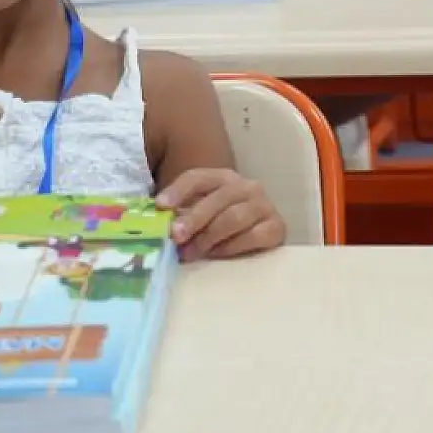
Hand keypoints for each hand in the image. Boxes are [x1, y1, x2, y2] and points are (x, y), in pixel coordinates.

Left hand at [155, 168, 285, 260]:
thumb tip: (155, 224)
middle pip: (218, 198)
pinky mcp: (277, 227)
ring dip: (209, 236)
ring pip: (235, 217)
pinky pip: (254, 236)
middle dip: (194, 217)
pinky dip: (232, 246)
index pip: (198, 178)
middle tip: (176, 236)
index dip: (178, 190)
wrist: (259, 238)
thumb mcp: (200, 216)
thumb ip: (181, 217)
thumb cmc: (221, 227)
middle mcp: (247, 187)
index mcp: (224, 178)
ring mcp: (265, 206)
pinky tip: (217, 255)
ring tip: (191, 252)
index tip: (160, 206)